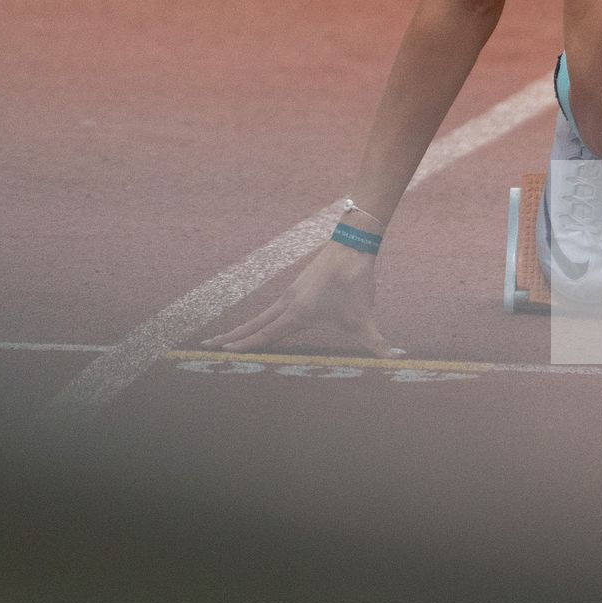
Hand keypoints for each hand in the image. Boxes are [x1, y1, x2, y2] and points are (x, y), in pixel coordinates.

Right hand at [201, 238, 393, 356]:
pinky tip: (258, 323)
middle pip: (253, 325)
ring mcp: (290, 293)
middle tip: (206, 347)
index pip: (265, 335)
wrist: (353, 244)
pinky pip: (271, 308)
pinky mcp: (297, 287)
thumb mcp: (365, 319)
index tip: (223, 354)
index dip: (244, 346)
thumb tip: (395, 358)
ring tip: (224, 339)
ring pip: (260, 315)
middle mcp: (288, 303)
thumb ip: (376, 343)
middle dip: (231, 338)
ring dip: (242, 328)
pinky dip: (258, 318)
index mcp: (297, 313)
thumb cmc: (356, 281)